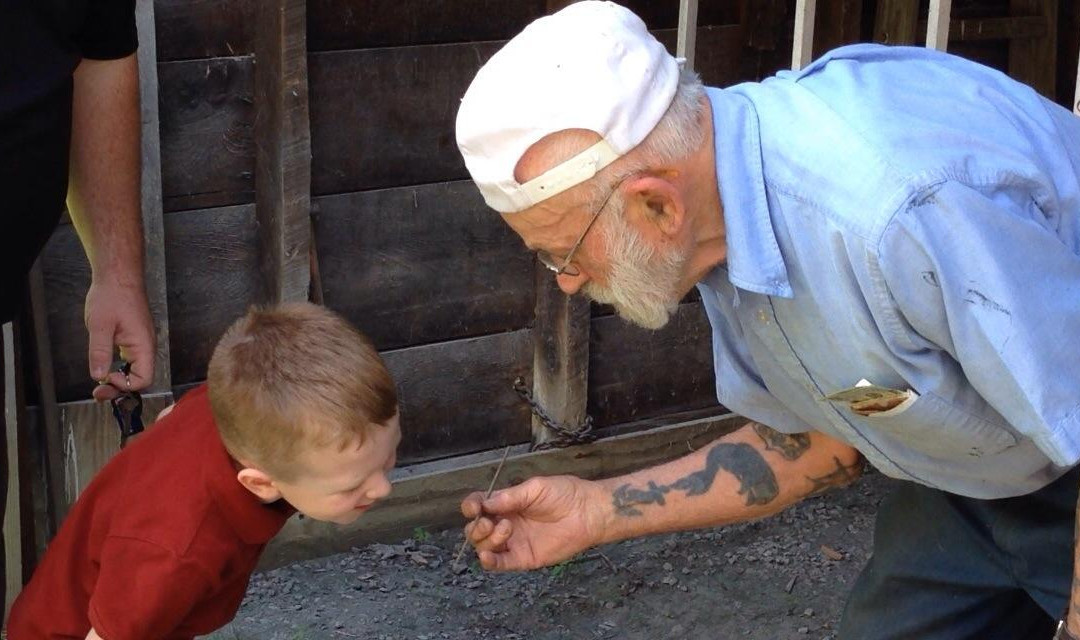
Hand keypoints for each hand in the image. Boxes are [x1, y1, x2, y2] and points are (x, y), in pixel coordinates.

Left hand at [84, 278, 154, 400]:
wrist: (118, 276)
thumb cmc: (112, 296)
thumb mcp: (100, 326)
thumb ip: (100, 352)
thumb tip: (98, 377)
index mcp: (143, 345)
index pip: (143, 379)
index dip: (123, 384)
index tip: (104, 377)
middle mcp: (145, 347)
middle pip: (139, 379)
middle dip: (118, 388)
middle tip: (97, 393)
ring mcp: (139, 343)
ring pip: (133, 371)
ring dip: (117, 380)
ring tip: (99, 383)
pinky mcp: (132, 339)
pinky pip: (129, 361)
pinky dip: (117, 369)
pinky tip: (104, 366)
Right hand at [460, 475, 609, 570]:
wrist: (587, 512)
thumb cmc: (564, 494)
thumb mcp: (535, 488)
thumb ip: (510, 497)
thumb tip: (486, 504)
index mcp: (505, 504)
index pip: (478, 506)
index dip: (471, 507)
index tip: (475, 508)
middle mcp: (505, 523)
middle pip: (476, 530)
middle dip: (476, 527)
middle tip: (489, 522)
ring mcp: (513, 542)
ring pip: (484, 547)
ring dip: (487, 540)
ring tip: (507, 529)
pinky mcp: (523, 558)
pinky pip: (500, 564)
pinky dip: (489, 562)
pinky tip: (487, 556)